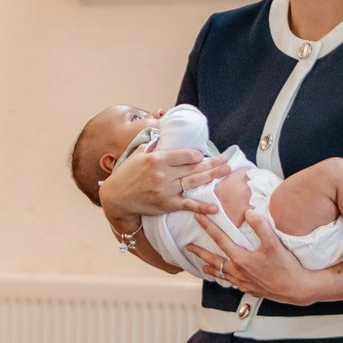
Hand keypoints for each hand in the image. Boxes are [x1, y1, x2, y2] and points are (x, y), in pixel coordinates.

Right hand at [99, 145, 229, 220]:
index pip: (186, 154)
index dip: (197, 155)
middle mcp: (163, 174)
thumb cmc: (126, 174)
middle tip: (227, 161)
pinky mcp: (166, 205)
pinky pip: (187, 204)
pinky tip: (214, 207)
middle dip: (213, 164)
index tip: (203, 155)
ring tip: (226, 172)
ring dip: (212, 177)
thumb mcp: (138, 154)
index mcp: (157, 159)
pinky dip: (202, 206)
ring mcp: (166, 190)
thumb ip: (153, 146)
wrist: (116, 197)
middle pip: (194, 167)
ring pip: (194, 182)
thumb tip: (165, 136)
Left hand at [186, 205, 321, 305]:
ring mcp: (243, 282)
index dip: (208, 227)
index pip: (219, 239)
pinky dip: (226, 278)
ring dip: (211, 268)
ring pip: (221, 275)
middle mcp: (238, 272)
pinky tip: (228, 278)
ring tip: (203, 266)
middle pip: (213, 260)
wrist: (297, 289)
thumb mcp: (274, 243)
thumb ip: (261, 226)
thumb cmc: (286, 267)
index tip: (198, 218)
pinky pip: (232, 283)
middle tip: (188, 248)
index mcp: (240, 259)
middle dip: (200, 253)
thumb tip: (248, 213)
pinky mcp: (251, 289)